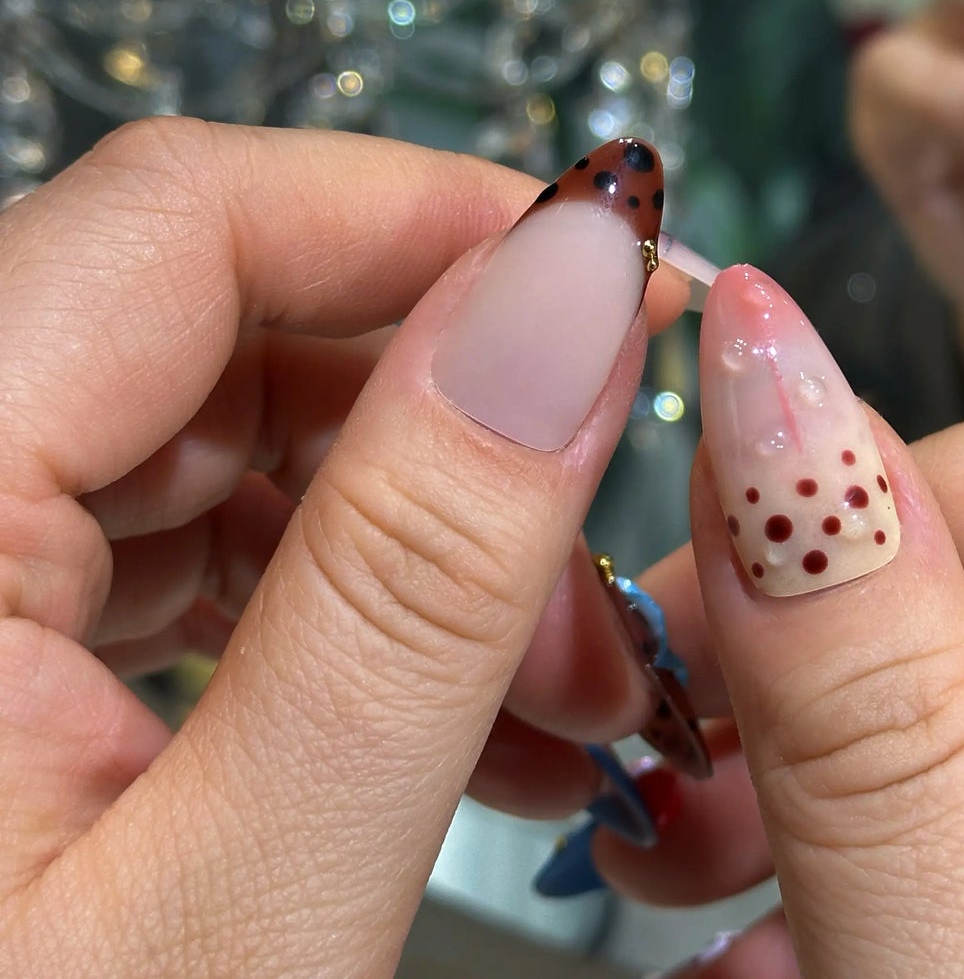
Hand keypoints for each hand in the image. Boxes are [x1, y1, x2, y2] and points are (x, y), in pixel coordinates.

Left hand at [0, 119, 693, 975]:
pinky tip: (456, 708)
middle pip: (215, 317)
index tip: (623, 281)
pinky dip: (337, 593)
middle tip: (622, 544)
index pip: (189, 216)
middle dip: (456, 407)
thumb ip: (419, 576)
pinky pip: (178, 533)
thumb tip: (576, 290)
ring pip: (216, 427)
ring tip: (566, 683)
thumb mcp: (236, 909)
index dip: (434, 215)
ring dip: (418, 522)